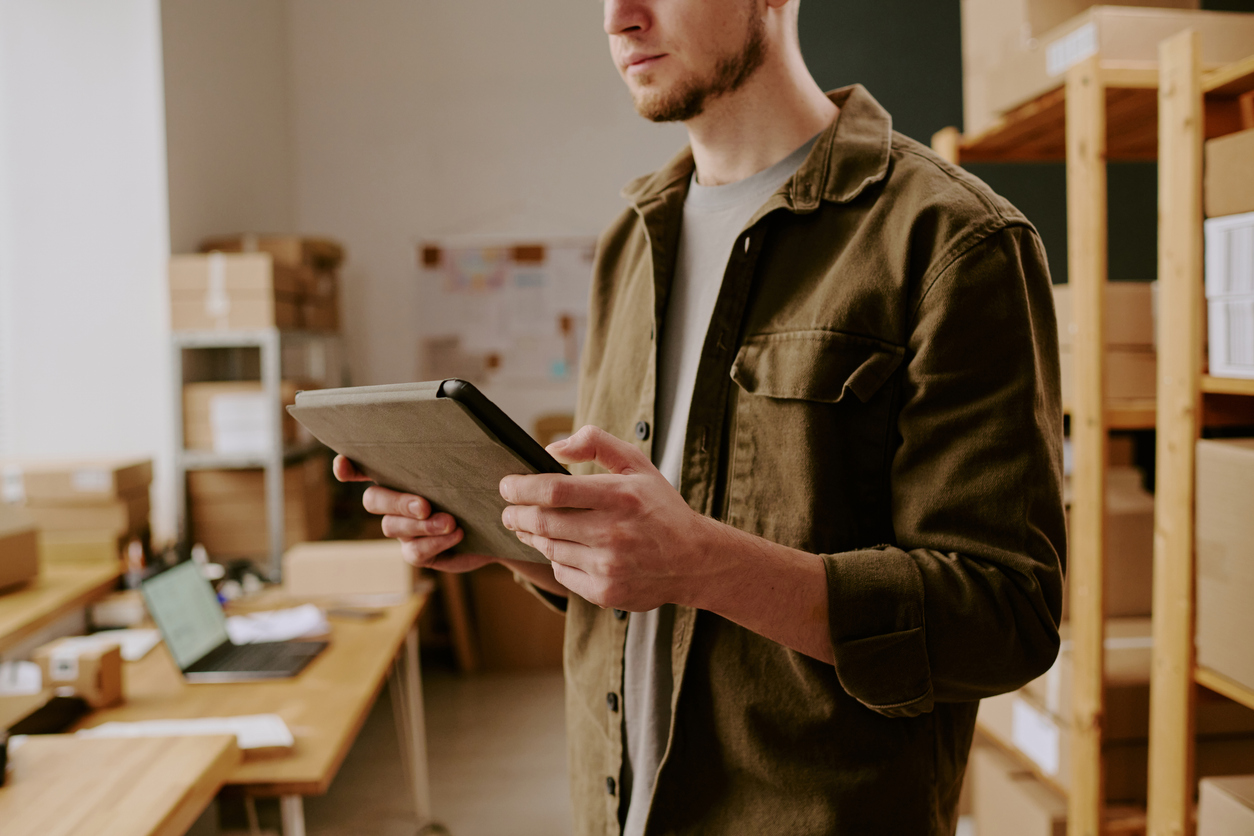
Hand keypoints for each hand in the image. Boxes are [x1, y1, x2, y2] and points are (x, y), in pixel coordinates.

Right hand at [332, 455, 493, 572]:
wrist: (500, 523)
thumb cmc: (479, 488)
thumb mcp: (468, 468)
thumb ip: (451, 456)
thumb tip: (452, 434)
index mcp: (400, 475)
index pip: (363, 468)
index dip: (347, 468)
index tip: (342, 464)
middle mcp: (394, 503)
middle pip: (373, 500)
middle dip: (396, 502)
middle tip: (424, 505)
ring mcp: (403, 530)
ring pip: (393, 527)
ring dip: (422, 526)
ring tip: (450, 521)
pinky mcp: (418, 552)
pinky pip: (413, 552)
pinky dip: (434, 543)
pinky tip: (456, 534)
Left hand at [498, 425, 726, 610]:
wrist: (694, 560)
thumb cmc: (660, 508)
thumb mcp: (637, 464)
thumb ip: (596, 444)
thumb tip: (553, 449)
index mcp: (620, 497)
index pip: (554, 489)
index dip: (521, 487)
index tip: (506, 485)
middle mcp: (613, 533)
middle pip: (542, 522)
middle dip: (515, 515)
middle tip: (508, 510)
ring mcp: (608, 566)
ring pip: (548, 548)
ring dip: (533, 536)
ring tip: (532, 528)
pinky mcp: (605, 592)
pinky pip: (562, 573)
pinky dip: (556, 559)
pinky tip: (564, 549)